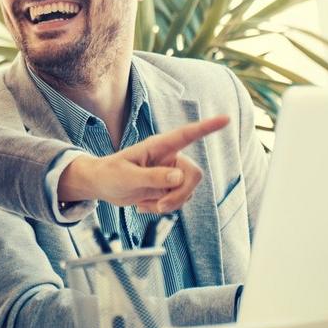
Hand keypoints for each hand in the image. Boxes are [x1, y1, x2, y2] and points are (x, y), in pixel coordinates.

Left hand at [57, 115, 229, 213]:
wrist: (102, 186)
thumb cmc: (110, 174)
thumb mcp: (127, 177)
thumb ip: (153, 177)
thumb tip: (178, 178)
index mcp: (159, 146)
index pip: (187, 134)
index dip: (207, 127)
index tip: (225, 119)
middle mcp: (169, 157)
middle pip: (193, 175)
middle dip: (180, 194)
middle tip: (160, 206)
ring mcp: (170, 172)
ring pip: (188, 191)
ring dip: (170, 204)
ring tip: (145, 204)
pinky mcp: (168, 187)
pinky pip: (178, 200)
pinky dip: (164, 208)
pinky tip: (145, 205)